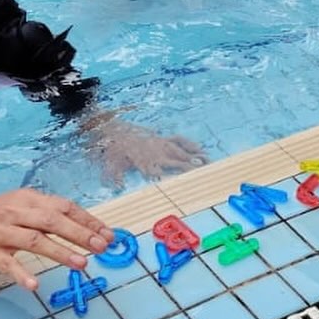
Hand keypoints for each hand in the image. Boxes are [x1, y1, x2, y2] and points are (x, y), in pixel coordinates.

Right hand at [0, 190, 111, 289]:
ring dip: (61, 252)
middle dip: (81, 234)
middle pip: (53, 221)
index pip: (64, 206)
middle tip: (102, 246)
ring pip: (35, 240)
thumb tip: (82, 226)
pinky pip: (6, 264)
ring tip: (82, 264)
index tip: (108, 233)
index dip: (87, 220)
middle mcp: (15, 212)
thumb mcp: (18, 207)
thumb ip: (45, 214)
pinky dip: (21, 274)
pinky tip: (34, 284)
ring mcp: (1, 232)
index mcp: (26, 199)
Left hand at [83, 113, 208, 186]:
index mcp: (146, 163)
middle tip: (206, 173)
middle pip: (178, 162)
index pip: (163, 173)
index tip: (187, 183)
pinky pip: (177, 140)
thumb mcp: (111, 166)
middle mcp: (157, 154)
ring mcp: (160, 145)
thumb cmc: (114, 152)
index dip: (175, 178)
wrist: (113, 132)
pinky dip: (188, 144)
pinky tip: (198, 148)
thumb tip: (116, 186)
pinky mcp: (161, 139)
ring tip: (208, 162)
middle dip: (192, 168)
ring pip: (181, 151)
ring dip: (194, 157)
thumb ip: (114, 177)